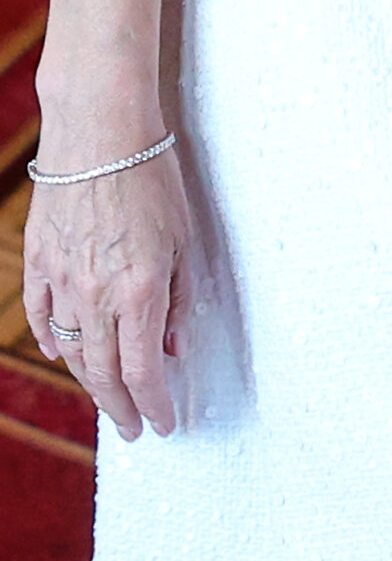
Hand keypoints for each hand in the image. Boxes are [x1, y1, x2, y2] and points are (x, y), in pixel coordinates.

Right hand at [23, 139, 192, 439]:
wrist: (100, 131)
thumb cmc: (151, 177)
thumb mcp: (184, 238)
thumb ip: (178, 299)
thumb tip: (172, 348)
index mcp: (140, 291)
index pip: (144, 371)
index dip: (155, 404)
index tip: (164, 424)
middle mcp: (96, 295)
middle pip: (104, 373)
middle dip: (121, 408)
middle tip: (133, 428)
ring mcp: (60, 281)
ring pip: (71, 352)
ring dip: (89, 381)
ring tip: (106, 398)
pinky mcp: (37, 263)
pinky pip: (40, 318)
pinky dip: (51, 342)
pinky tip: (62, 356)